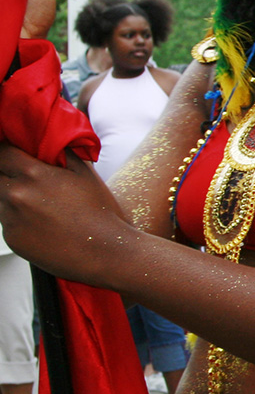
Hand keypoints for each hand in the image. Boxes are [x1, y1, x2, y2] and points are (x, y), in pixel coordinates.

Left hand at [0, 145, 129, 284]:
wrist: (105, 252)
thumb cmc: (100, 213)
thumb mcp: (85, 174)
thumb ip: (61, 152)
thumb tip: (48, 140)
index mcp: (33, 174)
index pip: (0, 152)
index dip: (5, 152)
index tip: (12, 155)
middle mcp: (16, 195)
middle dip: (6, 174)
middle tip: (26, 180)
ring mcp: (11, 219)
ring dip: (10, 198)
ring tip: (39, 206)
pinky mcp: (12, 239)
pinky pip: (6, 222)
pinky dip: (19, 220)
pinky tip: (42, 225)